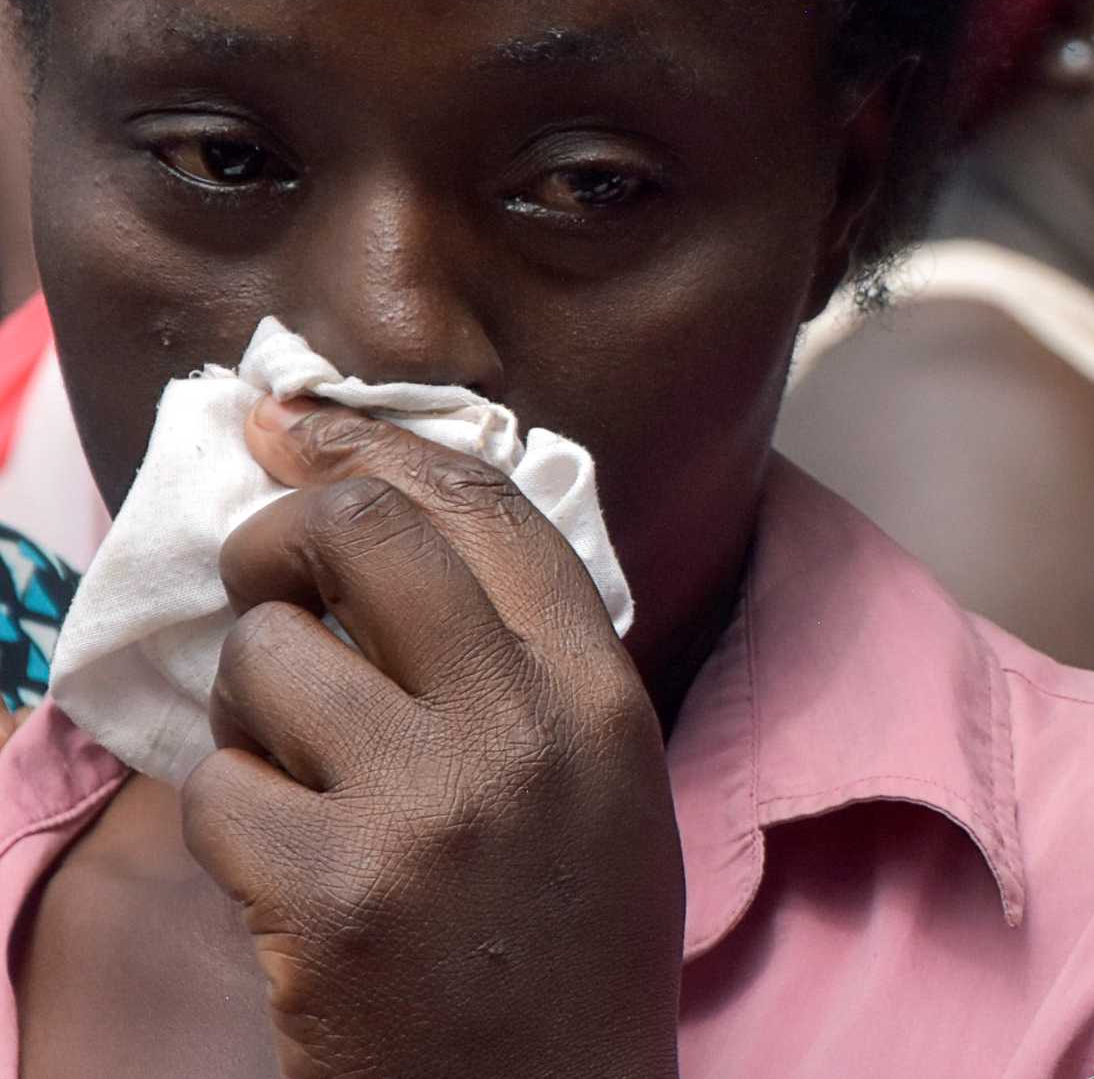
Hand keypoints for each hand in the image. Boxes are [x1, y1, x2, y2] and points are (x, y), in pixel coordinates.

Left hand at [181, 404, 683, 1078]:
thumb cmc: (563, 942)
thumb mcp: (597, 778)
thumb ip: (524, 654)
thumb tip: (389, 510)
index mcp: (600, 694)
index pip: (491, 506)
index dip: (375, 446)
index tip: (296, 421)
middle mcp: (526, 732)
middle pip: (370, 538)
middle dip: (279, 533)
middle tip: (258, 573)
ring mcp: (429, 811)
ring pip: (270, 661)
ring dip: (250, 706)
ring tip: (295, 770)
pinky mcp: (333, 897)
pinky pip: (222, 792)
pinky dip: (233, 823)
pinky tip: (286, 873)